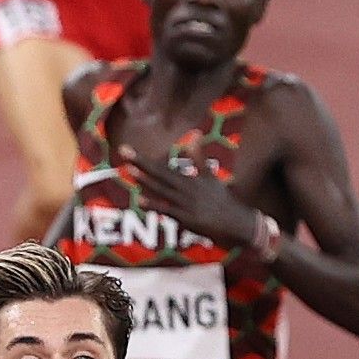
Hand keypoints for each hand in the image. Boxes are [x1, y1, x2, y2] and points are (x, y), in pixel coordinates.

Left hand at [123, 157, 259, 250]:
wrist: (234, 221)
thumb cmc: (220, 201)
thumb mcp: (210, 177)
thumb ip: (199, 158)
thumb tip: (193, 137)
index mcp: (187, 179)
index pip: (161, 167)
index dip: (144, 160)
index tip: (128, 150)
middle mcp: (185, 187)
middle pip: (159, 173)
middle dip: (141, 163)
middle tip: (123, 151)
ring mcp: (185, 202)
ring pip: (161, 189)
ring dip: (145, 180)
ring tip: (128, 170)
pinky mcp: (186, 217)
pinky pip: (167, 209)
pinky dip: (154, 205)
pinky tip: (140, 200)